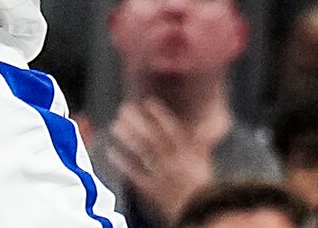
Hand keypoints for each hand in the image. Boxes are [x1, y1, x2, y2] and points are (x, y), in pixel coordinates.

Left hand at [103, 99, 215, 220]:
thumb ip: (202, 144)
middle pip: (152, 138)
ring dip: (127, 137)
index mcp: (187, 154)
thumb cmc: (204, 189)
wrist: (200, 214)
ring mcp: (161, 176)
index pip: (172, 129)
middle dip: (138, 121)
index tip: (147, 103)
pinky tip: (112, 152)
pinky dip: (122, 162)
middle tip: (125, 109)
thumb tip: (206, 126)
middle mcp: (173, 162)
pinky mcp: (151, 191)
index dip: (159, 115)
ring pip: (142, 153)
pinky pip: (134, 174)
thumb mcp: (205, 163)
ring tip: (115, 126)